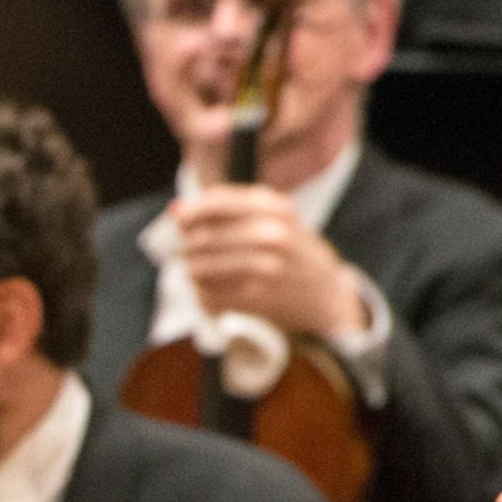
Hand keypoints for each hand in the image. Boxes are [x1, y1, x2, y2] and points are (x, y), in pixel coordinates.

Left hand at [172, 185, 365, 344]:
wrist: (325, 293)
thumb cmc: (291, 249)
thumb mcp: (273, 216)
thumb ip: (226, 208)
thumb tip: (175, 210)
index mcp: (275, 208)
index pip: (215, 203)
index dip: (189, 212)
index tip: (178, 218)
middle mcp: (273, 235)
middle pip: (202, 237)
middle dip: (184, 244)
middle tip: (182, 249)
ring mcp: (266, 268)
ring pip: (200, 267)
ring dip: (191, 269)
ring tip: (196, 268)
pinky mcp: (257, 298)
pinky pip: (208, 293)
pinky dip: (202, 291)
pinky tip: (210, 288)